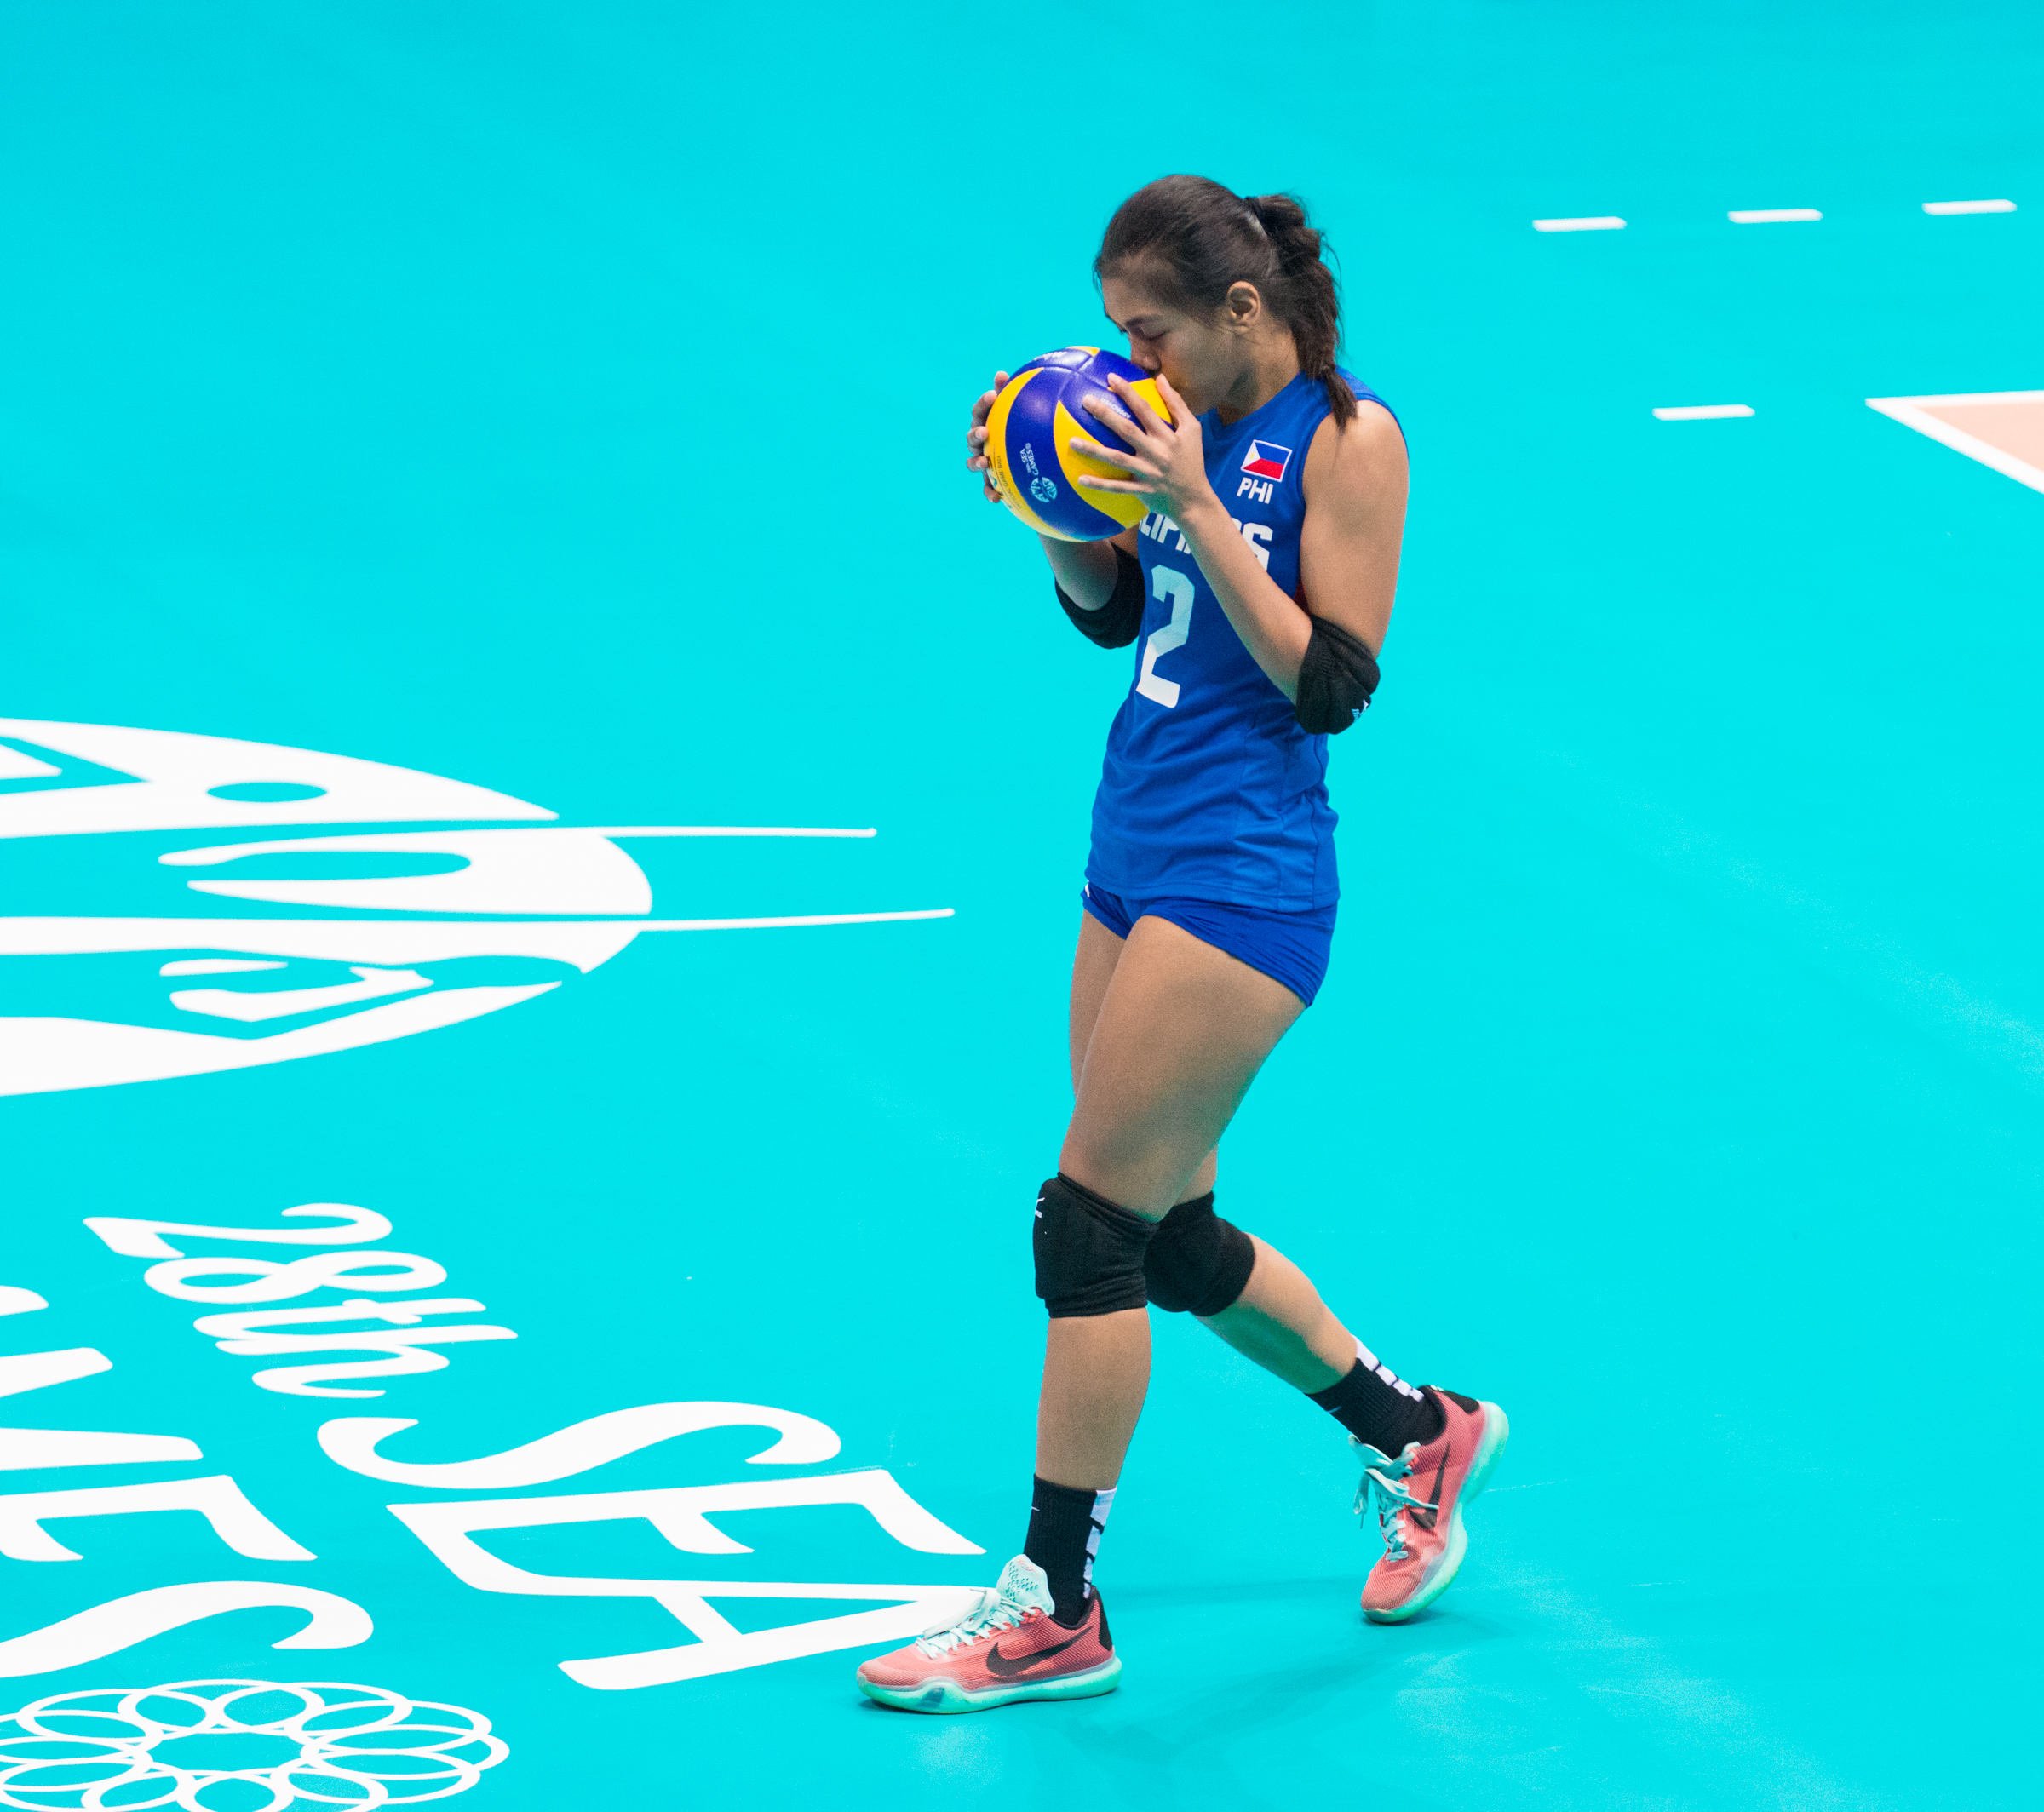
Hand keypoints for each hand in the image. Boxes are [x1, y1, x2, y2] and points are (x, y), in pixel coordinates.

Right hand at [966, 370, 1011, 502]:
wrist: (1022, 458)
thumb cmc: (1018, 429)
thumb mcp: (1016, 412)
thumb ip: (1010, 395)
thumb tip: (1001, 373)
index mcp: (985, 422)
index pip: (980, 410)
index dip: (984, 403)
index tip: (992, 395)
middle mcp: (980, 442)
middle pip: (972, 437)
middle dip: (976, 434)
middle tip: (984, 431)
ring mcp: (982, 460)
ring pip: (973, 462)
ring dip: (976, 462)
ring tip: (984, 462)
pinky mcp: (989, 479)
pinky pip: (986, 487)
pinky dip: (989, 493)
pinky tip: (996, 499)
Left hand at [1067, 373, 1212, 524]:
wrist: (1194, 500)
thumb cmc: (1191, 460)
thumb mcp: (1191, 430)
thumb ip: (1176, 403)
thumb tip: (1160, 377)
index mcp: (1167, 435)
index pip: (1145, 409)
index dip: (1128, 392)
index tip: (1110, 378)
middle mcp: (1156, 452)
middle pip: (1127, 430)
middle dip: (1106, 414)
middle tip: (1085, 400)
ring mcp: (1147, 472)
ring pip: (1117, 460)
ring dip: (1094, 451)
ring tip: (1072, 441)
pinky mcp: (1141, 490)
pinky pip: (1117, 488)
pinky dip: (1099, 485)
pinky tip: (1080, 478)